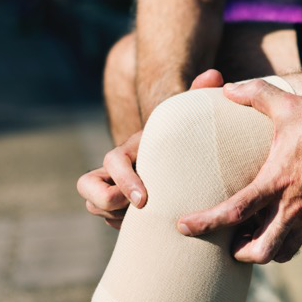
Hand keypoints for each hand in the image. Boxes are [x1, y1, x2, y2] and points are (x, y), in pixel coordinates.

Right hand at [77, 69, 225, 227]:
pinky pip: (109, 221)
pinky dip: (124, 226)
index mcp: (132, 149)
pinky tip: (152, 227)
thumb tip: (214, 75)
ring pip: (96, 206)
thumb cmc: (189, 140)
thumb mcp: (192, 120)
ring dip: (116, 216)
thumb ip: (198, 97)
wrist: (185, 161)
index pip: (111, 161)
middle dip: (107, 201)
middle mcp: (116, 168)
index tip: (144, 199)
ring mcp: (114, 188)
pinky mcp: (119, 208)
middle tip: (139, 210)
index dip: (123, 180)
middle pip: (87, 186)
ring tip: (149, 218)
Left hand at [177, 79, 301, 263]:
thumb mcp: (291, 105)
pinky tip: (282, 224)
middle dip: (239, 253)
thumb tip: (227, 88)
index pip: (234, 212)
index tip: (183, 226)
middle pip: (259, 251)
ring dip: (264, 250)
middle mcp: (294, 207)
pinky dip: (287, 240)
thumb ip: (256, 94)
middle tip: (228, 242)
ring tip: (253, 236)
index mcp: (278, 181)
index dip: (205, 223)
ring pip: (282, 252)